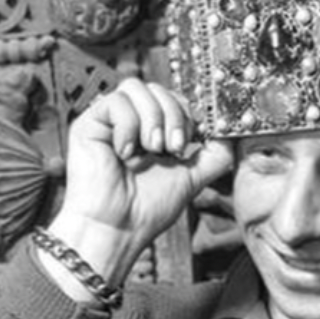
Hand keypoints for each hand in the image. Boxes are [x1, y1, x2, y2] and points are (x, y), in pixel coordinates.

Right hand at [49, 79, 233, 285]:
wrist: (117, 231)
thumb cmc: (146, 210)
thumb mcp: (191, 177)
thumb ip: (213, 155)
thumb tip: (231, 134)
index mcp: (153, 131)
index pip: (174, 98)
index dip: (187, 111)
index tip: (192, 140)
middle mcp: (131, 122)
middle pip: (158, 88)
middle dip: (173, 115)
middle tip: (173, 149)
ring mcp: (109, 121)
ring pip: (136, 87)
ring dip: (152, 118)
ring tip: (150, 150)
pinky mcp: (88, 124)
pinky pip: (114, 101)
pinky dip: (127, 125)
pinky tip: (125, 153)